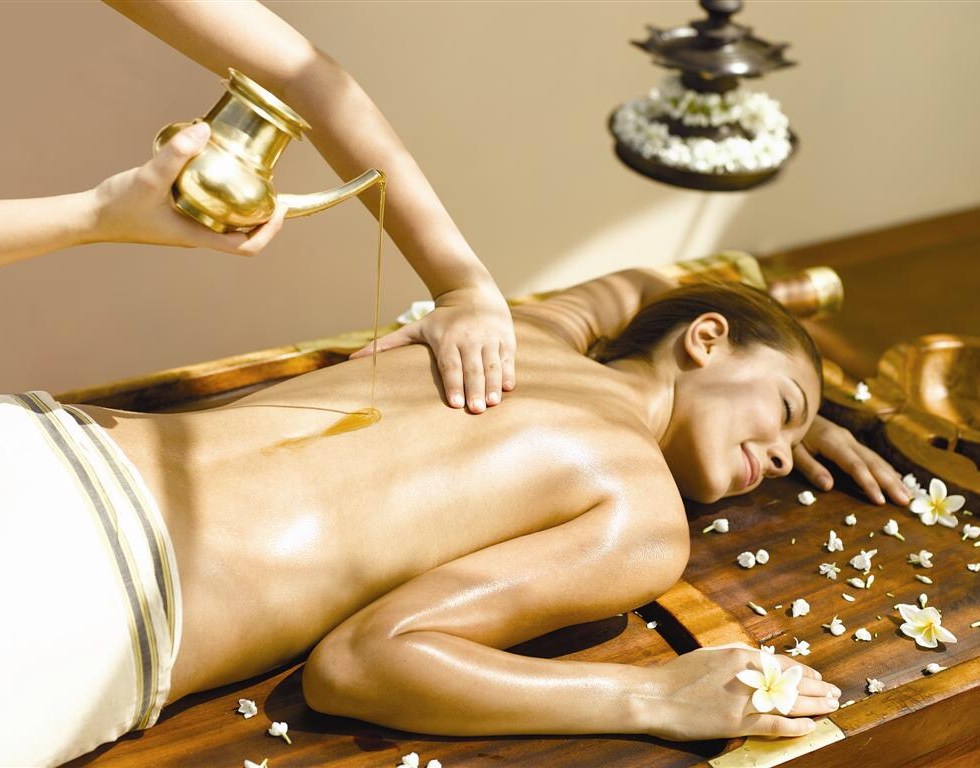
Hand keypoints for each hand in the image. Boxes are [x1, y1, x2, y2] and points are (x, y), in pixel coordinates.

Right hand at [91, 122, 285, 254]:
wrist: (90, 216)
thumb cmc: (118, 205)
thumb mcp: (148, 177)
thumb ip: (176, 153)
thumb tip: (205, 129)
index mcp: (198, 236)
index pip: (246, 247)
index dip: (270, 232)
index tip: (280, 209)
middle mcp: (198, 235)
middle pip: (244, 235)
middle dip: (265, 217)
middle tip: (276, 190)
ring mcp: (189, 226)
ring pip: (228, 222)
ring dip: (246, 206)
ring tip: (256, 180)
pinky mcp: (179, 215)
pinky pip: (211, 209)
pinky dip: (223, 195)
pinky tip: (219, 170)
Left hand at [351, 283, 516, 412]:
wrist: (472, 291)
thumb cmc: (441, 318)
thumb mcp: (414, 328)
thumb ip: (386, 345)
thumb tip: (352, 360)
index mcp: (447, 337)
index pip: (450, 364)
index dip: (453, 383)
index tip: (455, 404)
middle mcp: (470, 337)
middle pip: (473, 367)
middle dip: (476, 389)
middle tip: (477, 410)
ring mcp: (490, 337)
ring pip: (493, 364)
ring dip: (494, 385)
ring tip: (493, 404)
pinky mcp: (506, 338)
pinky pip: (508, 359)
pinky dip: (508, 374)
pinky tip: (508, 390)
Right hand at [650, 645, 839, 740]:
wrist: (654, 696)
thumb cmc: (678, 674)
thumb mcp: (709, 655)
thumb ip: (736, 656)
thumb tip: (759, 659)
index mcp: (739, 657)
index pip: (780, 663)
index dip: (802, 671)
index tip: (816, 676)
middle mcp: (746, 677)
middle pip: (790, 682)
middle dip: (815, 688)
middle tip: (834, 693)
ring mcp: (743, 702)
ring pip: (788, 703)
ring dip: (813, 705)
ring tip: (831, 706)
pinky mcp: (737, 724)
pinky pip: (773, 724)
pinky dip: (794, 726)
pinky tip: (810, 726)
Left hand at [794, 415, 910, 504]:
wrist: (788, 409)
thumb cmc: (787, 432)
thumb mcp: (792, 450)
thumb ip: (809, 467)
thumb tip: (828, 486)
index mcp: (831, 441)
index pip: (855, 465)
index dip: (868, 483)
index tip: (881, 501)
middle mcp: (845, 438)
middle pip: (872, 463)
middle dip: (890, 483)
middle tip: (906, 502)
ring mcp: (849, 438)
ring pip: (876, 459)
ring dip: (893, 477)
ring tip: (908, 495)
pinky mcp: (849, 440)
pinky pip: (872, 456)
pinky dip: (886, 468)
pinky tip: (897, 479)